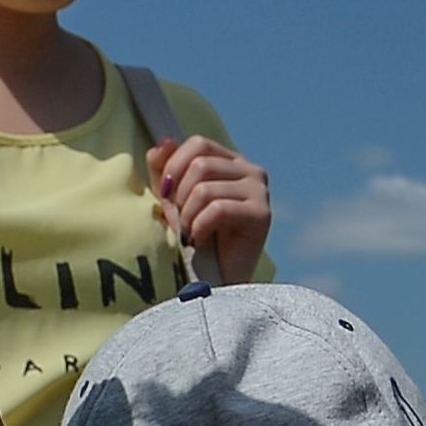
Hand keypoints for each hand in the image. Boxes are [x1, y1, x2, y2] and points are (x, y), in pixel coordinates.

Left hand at [149, 136, 271, 274]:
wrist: (219, 284)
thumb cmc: (196, 241)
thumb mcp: (173, 200)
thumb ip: (165, 170)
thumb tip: (163, 141)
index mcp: (232, 163)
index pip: (198, 144)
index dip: (174, 164)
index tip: (165, 194)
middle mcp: (251, 171)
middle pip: (200, 164)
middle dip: (180, 196)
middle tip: (180, 221)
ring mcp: (260, 191)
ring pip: (205, 188)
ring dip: (188, 216)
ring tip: (190, 234)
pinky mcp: (262, 214)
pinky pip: (218, 209)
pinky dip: (200, 227)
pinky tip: (201, 240)